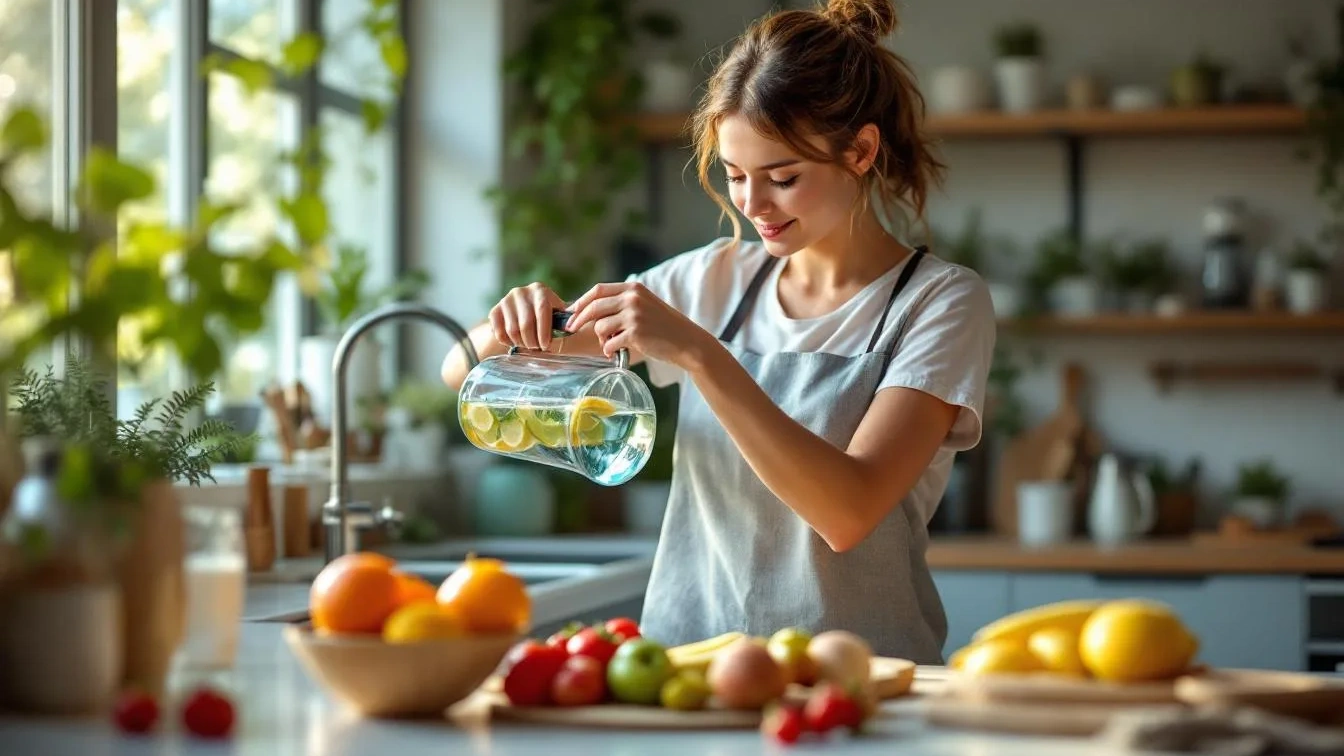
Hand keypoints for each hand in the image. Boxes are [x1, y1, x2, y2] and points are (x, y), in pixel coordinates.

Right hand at [489, 282, 566, 350]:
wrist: (523, 311)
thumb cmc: (547, 315)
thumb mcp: (558, 313)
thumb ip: (565, 319)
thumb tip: (571, 327)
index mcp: (540, 290)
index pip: (542, 311)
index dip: (544, 331)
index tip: (546, 346)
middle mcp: (521, 292)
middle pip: (525, 324)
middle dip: (532, 342)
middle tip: (537, 349)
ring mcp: (506, 300)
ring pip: (512, 330)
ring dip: (521, 344)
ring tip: (528, 346)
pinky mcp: (494, 310)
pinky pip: (499, 332)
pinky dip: (507, 343)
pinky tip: (515, 343)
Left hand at [565, 282, 707, 366]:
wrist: (686, 341)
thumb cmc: (663, 327)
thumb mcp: (644, 305)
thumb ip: (622, 304)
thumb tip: (590, 313)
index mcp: (633, 288)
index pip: (598, 290)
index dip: (581, 302)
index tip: (571, 312)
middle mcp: (632, 298)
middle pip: (594, 307)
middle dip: (578, 319)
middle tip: (570, 329)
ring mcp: (634, 315)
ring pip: (600, 327)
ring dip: (601, 339)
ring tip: (611, 344)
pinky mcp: (635, 333)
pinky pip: (609, 343)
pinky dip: (609, 350)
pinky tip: (618, 352)